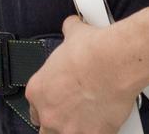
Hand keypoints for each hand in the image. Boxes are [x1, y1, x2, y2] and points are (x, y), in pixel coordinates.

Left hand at [25, 16, 138, 133]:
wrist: (114, 62)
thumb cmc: (91, 51)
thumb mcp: (73, 35)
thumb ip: (68, 33)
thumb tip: (71, 25)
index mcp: (37, 91)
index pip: (34, 108)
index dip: (47, 104)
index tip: (57, 102)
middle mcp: (49, 113)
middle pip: (45, 127)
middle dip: (56, 121)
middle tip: (71, 114)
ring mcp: (69, 128)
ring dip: (72, 129)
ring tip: (85, 121)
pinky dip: (97, 131)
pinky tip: (103, 123)